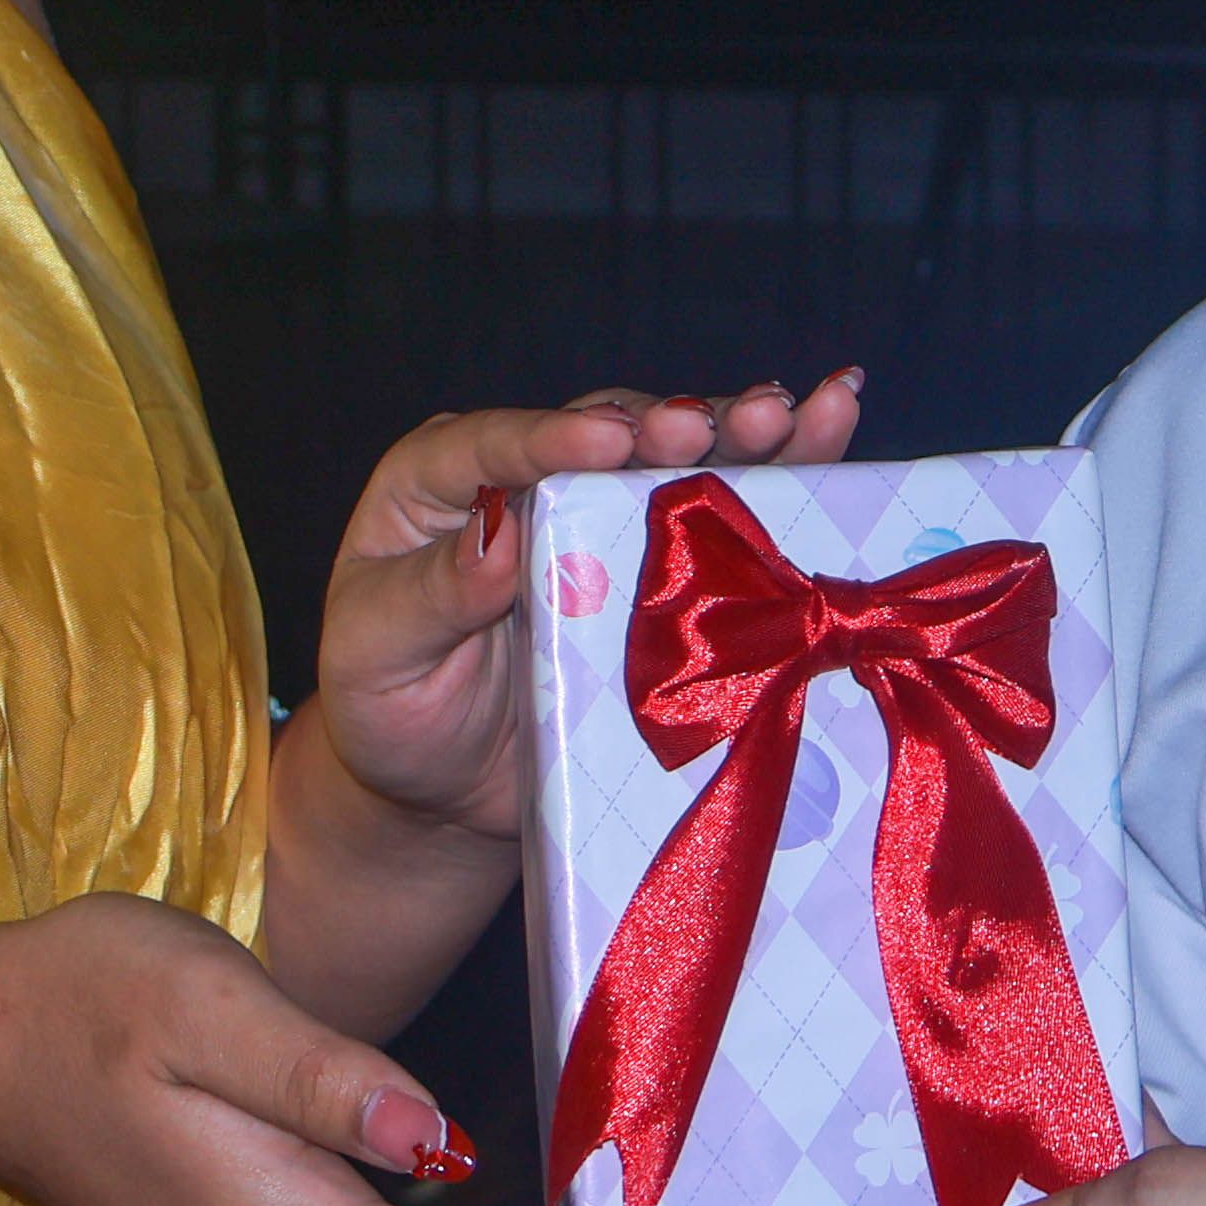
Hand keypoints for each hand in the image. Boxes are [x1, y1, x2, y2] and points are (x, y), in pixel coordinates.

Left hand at [307, 371, 864, 836]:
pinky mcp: (666, 576)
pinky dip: (780, 479)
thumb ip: (430, 596)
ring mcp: (606, 525)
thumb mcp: (374, 656)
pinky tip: (831, 433)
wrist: (442, 791)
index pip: (499, 444)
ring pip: (677, 463)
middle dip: (669, 426)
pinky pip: (722, 521)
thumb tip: (496, 538)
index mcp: (444, 483)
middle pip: (607, 436)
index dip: (556, 437)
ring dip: (742, 437)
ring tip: (796, 413)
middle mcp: (534, 482)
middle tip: (714, 425)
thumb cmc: (389, 711)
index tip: (611, 442)